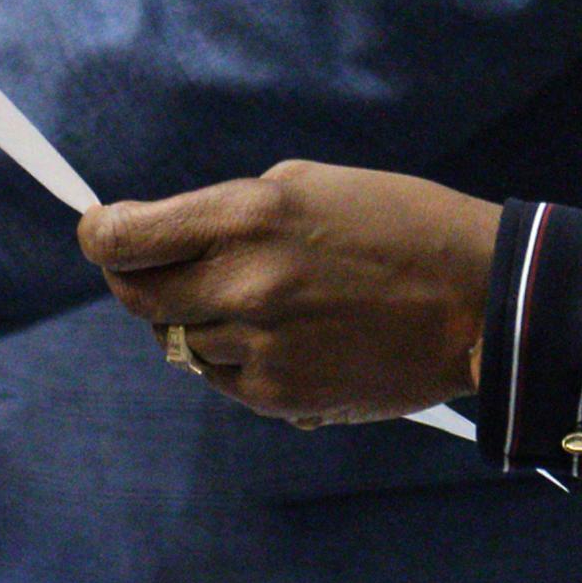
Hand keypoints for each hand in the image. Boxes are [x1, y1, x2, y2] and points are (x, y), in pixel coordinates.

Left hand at [77, 162, 500, 424]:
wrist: (481, 302)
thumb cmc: (401, 226)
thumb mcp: (310, 185)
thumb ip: (228, 214)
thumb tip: (166, 237)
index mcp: (247, 216)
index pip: (123, 240)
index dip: (101, 237)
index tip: (101, 232)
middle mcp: (242, 284)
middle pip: (137, 298)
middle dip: (143, 281)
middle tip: (168, 269)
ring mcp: (260, 347)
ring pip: (181, 342)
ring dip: (201, 322)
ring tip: (264, 302)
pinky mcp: (281, 396)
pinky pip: (224, 378)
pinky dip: (239, 358)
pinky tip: (290, 336)